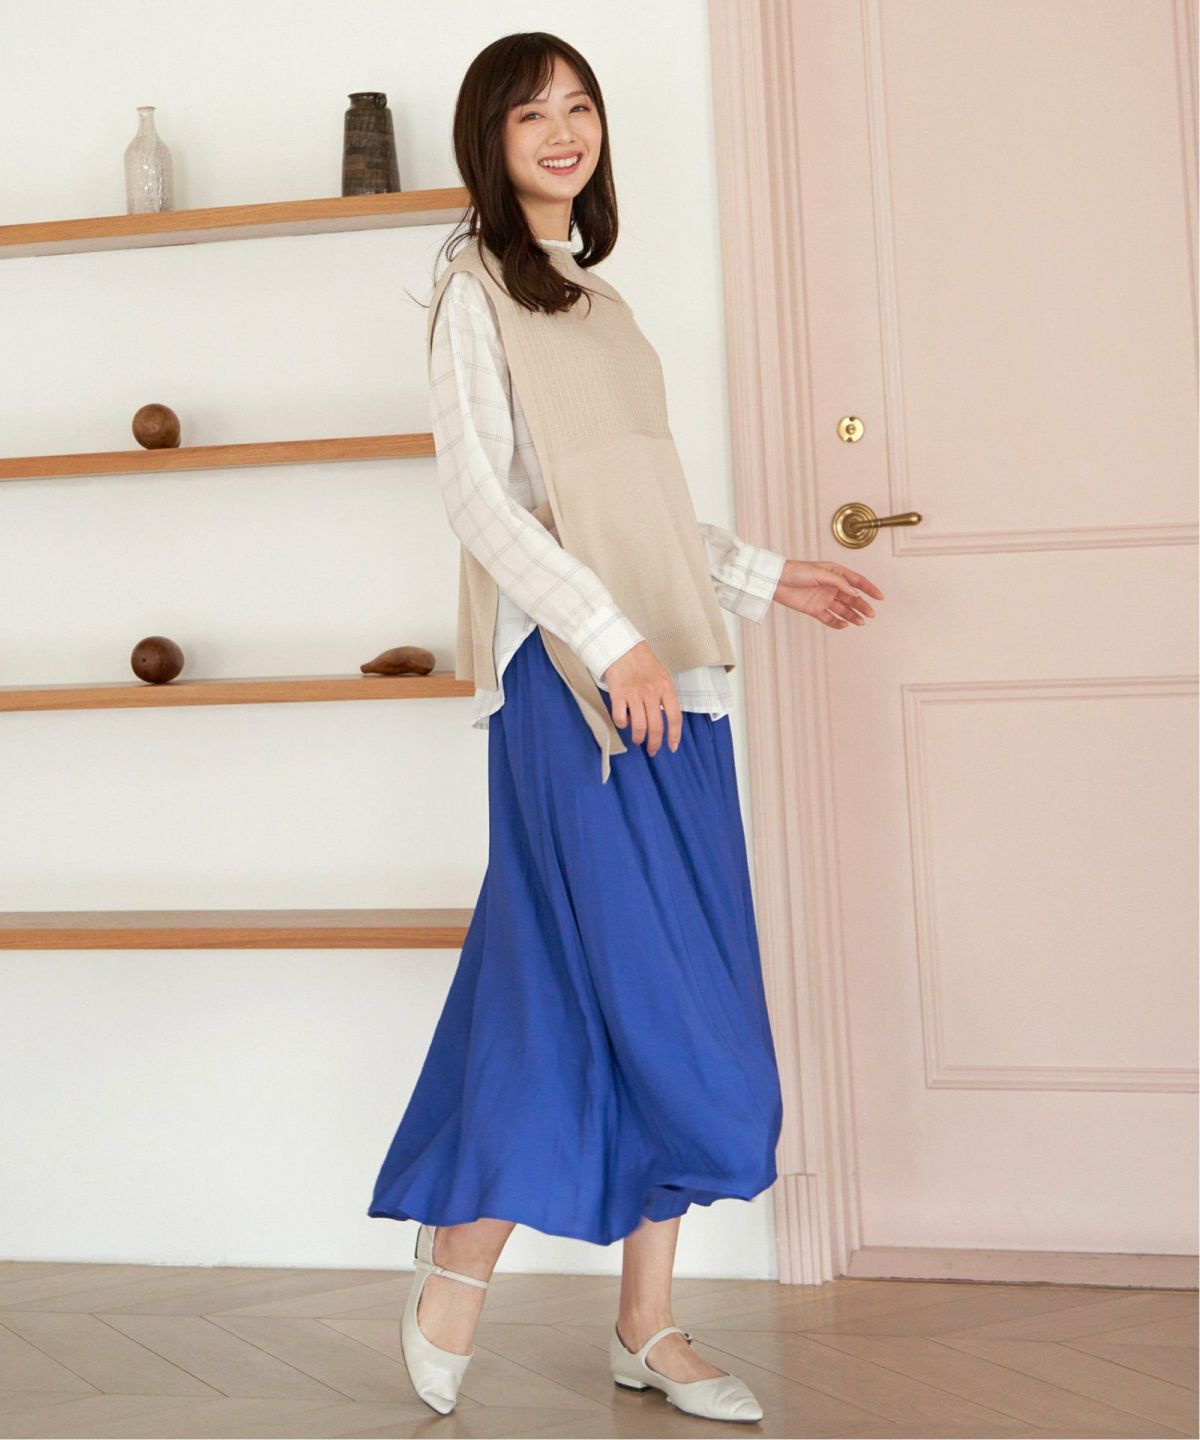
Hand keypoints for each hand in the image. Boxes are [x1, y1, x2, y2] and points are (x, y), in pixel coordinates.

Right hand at [602, 641, 682, 756]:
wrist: (622, 647)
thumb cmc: (642, 662)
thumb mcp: (661, 676)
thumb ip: (663, 695)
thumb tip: (662, 717)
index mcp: (666, 688)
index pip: (674, 717)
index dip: (674, 735)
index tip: (671, 747)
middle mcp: (652, 693)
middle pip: (656, 727)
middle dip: (654, 743)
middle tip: (652, 750)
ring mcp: (634, 694)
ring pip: (639, 726)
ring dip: (638, 738)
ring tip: (637, 740)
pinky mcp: (618, 694)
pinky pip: (621, 718)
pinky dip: (622, 724)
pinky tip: (623, 722)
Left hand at [771, 559, 884, 628]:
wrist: (775, 581)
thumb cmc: (795, 571)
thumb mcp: (820, 572)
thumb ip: (838, 582)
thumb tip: (854, 593)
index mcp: (835, 573)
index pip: (856, 581)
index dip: (869, 588)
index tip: (880, 597)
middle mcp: (831, 586)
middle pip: (852, 598)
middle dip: (863, 606)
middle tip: (871, 614)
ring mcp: (823, 598)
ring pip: (842, 609)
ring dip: (853, 615)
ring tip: (861, 623)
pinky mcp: (814, 609)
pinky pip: (828, 618)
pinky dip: (837, 622)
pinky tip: (845, 625)